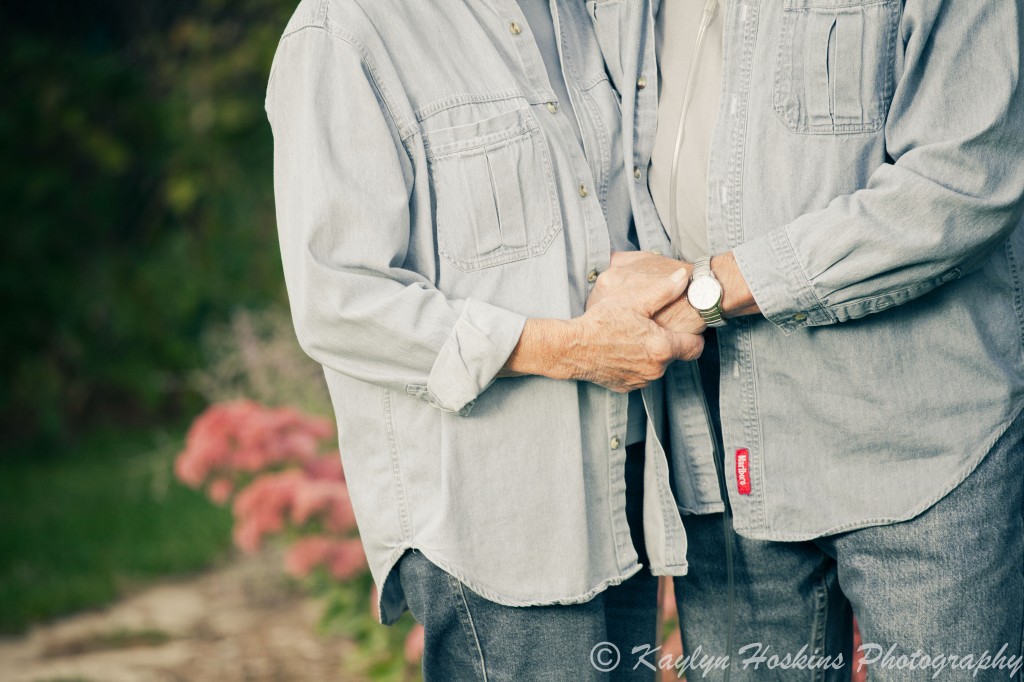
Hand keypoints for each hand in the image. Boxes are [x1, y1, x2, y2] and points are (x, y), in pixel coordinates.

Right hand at [504, 260, 704, 389]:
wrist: (572, 347)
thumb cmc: (601, 322)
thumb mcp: (634, 302)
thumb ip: (663, 291)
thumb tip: (683, 278)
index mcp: (662, 348)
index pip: (695, 347)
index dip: (694, 336)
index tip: (689, 329)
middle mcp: (655, 370)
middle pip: (674, 355)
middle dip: (667, 342)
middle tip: (651, 327)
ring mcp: (640, 381)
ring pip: (656, 366)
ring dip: (651, 355)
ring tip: (633, 338)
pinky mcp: (625, 387)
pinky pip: (639, 376)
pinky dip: (635, 365)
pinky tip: (622, 350)